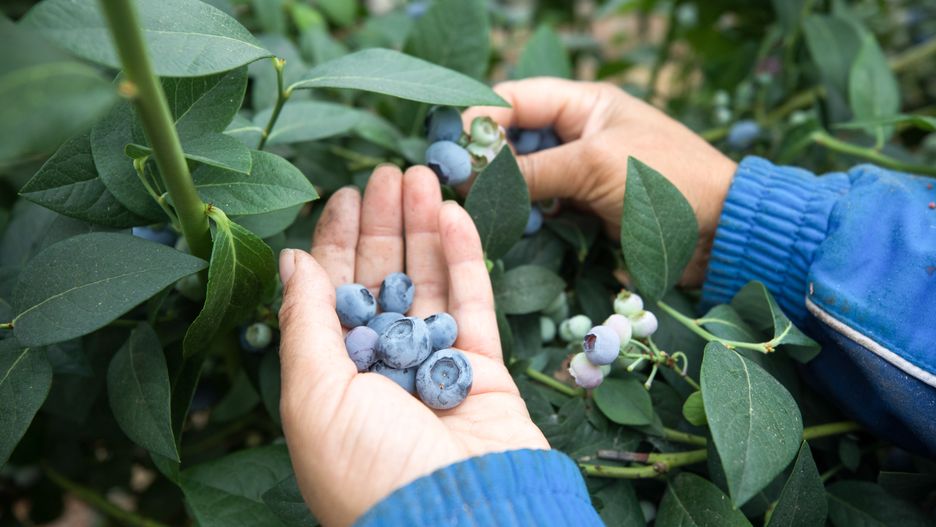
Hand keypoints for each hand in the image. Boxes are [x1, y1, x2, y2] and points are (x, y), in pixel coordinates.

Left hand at [277, 165, 549, 526]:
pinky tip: (453, 214)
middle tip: (387, 172)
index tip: (342, 194)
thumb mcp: (313, 396)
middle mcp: (382, 367)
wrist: (457, 520)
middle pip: (382, 280)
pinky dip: (464, 258)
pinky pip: (471, 302)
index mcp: (333, 376)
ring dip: (423, 229)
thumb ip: (304, 322)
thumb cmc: (369, 468)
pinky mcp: (482, 367)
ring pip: (428, 282)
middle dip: (382, 226)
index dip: (335, 243)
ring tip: (422, 175)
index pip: (332, 294)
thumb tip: (291, 260)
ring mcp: (434, 365)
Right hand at [463, 78, 737, 285]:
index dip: (478, 120)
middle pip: (512, 138)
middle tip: (455, 186)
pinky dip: (521, 214)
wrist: (718, 234)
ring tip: (473, 208)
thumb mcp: (594, 166)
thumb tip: (472, 179)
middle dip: (483, 159)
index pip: (515, 99)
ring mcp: (580, 172)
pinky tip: (502, 225)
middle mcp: (578, 133)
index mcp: (585, 103)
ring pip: (522, 176)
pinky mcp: (583, 208)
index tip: (450, 150)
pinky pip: (540, 206)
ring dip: (499, 190)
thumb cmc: (664, 183)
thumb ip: (531, 170)